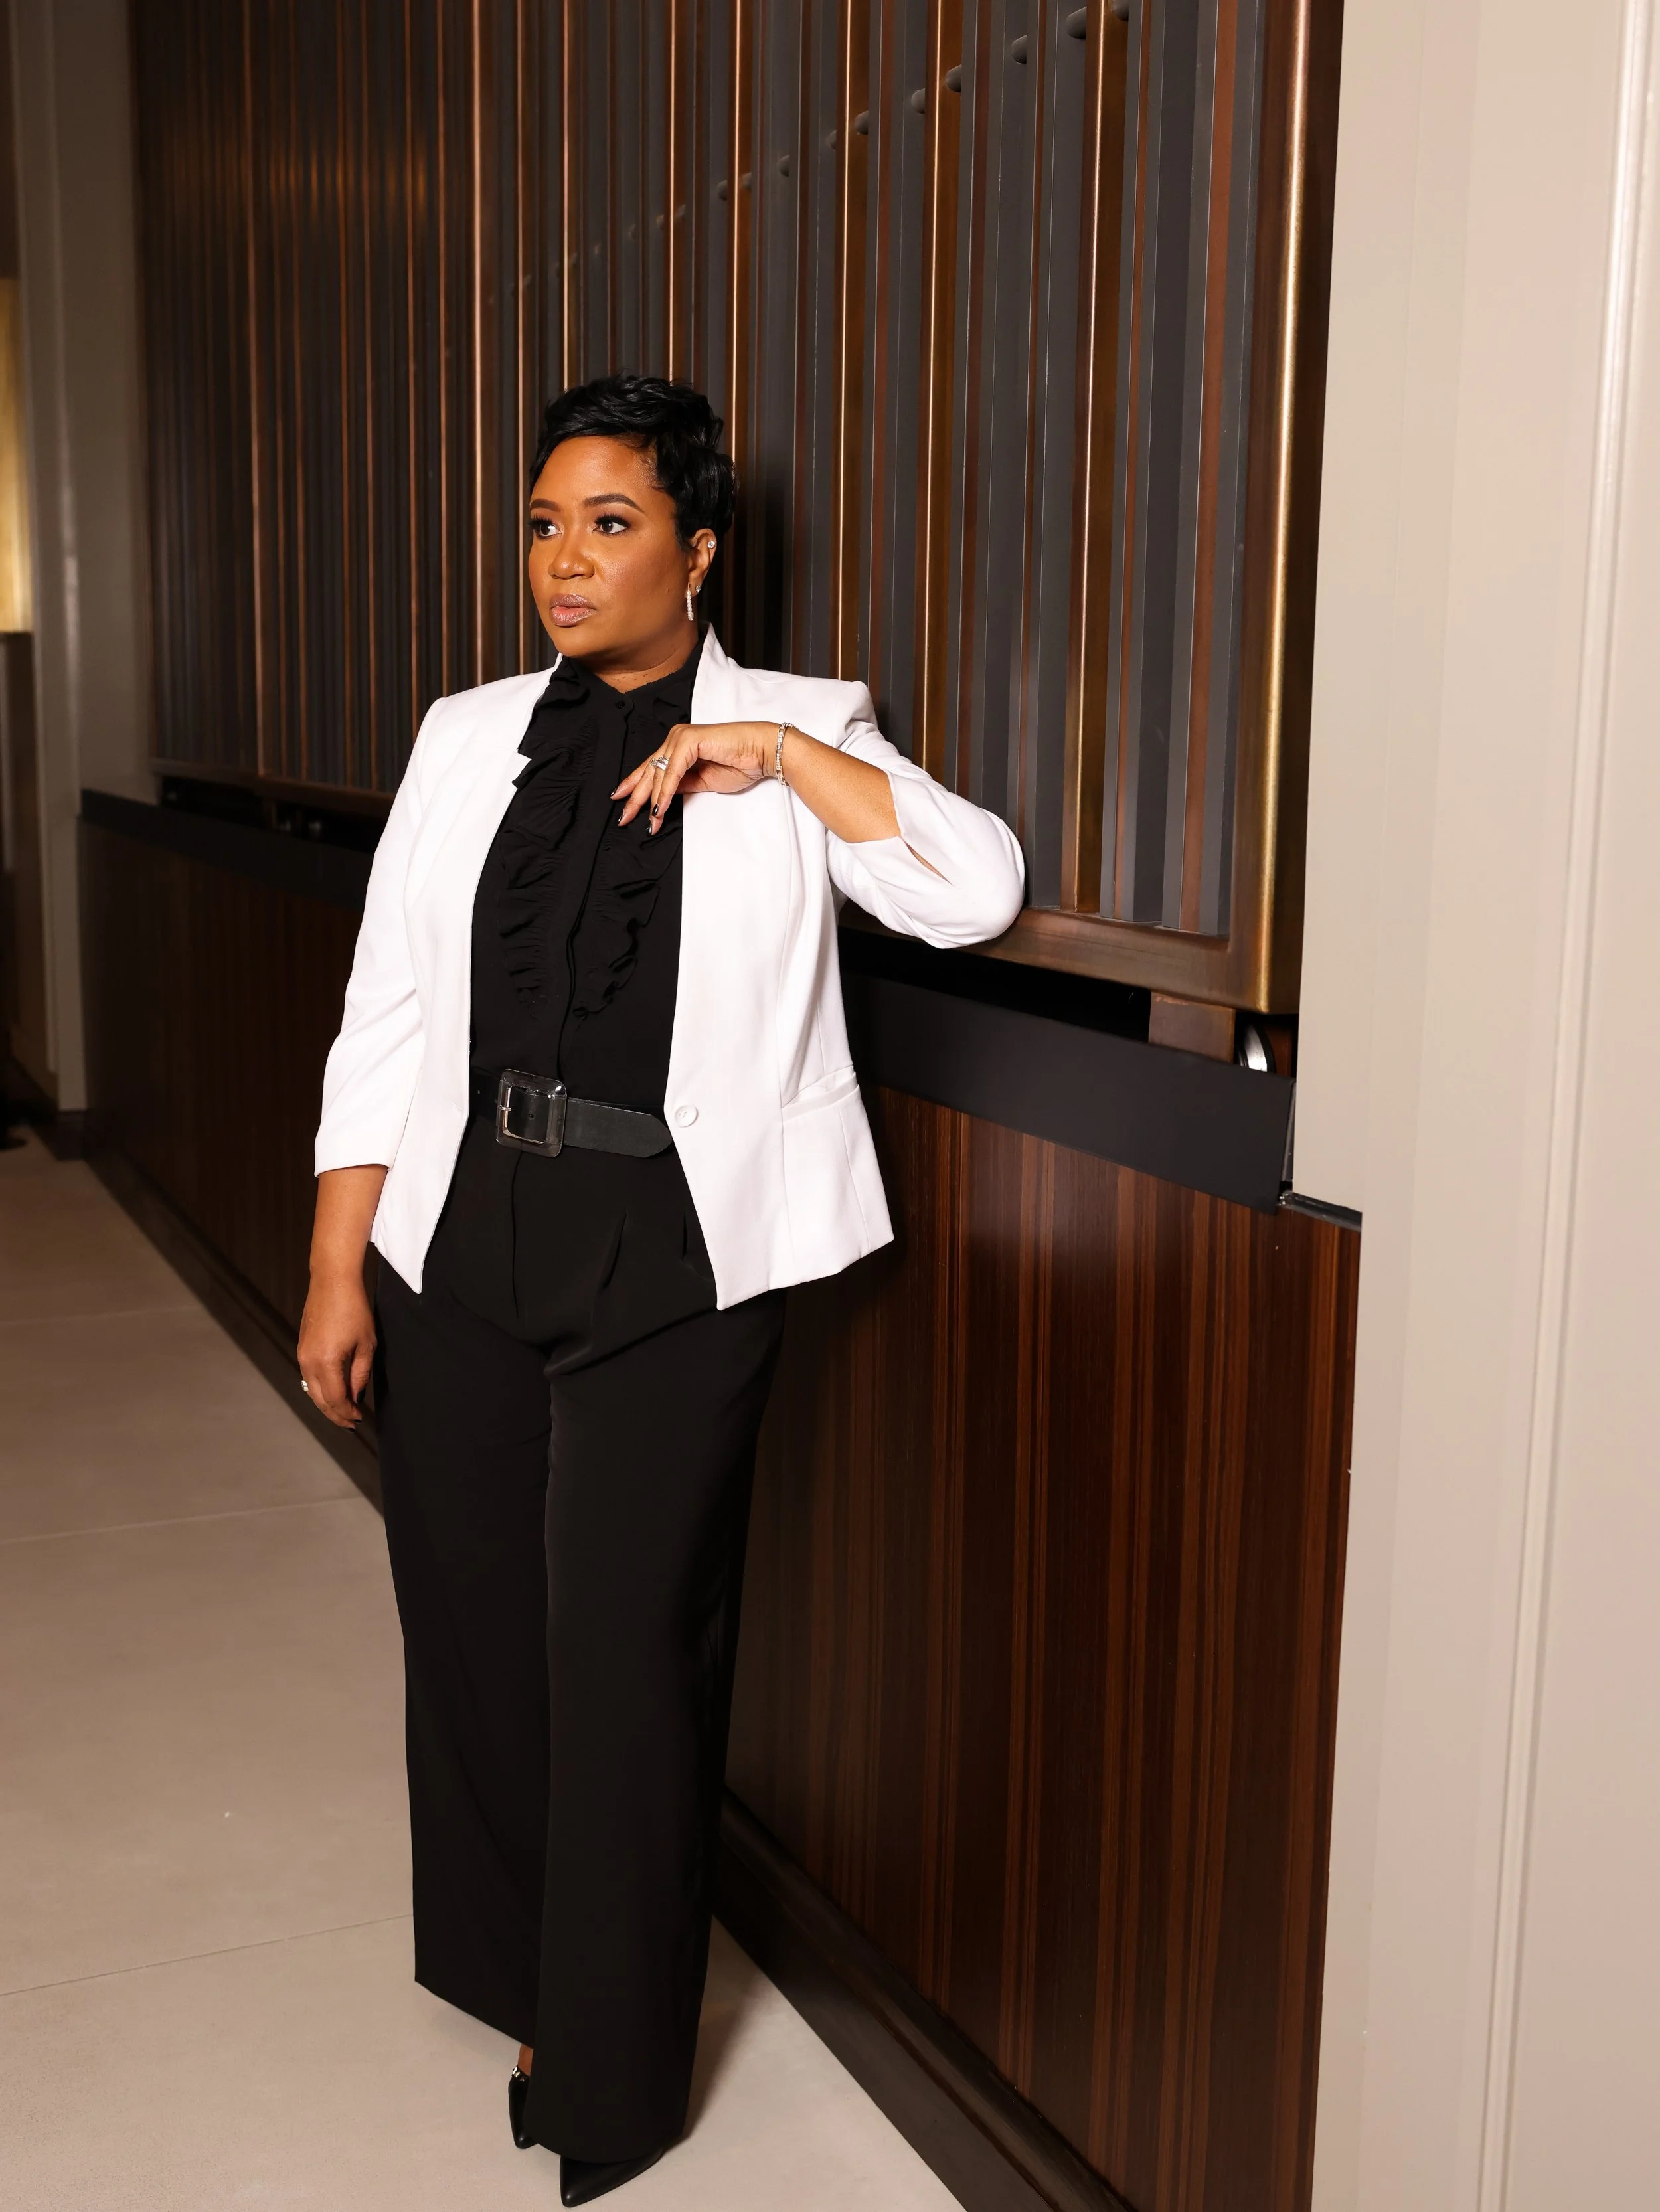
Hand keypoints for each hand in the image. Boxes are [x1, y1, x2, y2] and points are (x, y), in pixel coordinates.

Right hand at [297, 1269, 375, 1427]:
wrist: (332, 1281)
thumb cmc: (354, 1309)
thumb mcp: (366, 1344)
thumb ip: (360, 1374)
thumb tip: (356, 1396)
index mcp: (326, 1362)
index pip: (335, 1399)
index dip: (347, 1413)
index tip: (359, 1420)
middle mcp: (308, 1362)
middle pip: (319, 1400)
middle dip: (335, 1415)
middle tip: (350, 1424)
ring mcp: (302, 1355)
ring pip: (311, 1390)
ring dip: (326, 1404)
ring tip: (342, 1412)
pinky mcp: (301, 1348)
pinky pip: (308, 1377)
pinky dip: (319, 1389)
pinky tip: (332, 1392)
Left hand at [613, 720, 782, 831]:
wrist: (762, 753)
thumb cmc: (740, 763)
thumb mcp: (702, 781)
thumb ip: (681, 785)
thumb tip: (661, 796)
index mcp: (679, 746)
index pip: (651, 768)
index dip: (634, 785)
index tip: (621, 801)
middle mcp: (677, 738)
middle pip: (649, 770)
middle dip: (635, 797)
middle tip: (624, 817)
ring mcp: (681, 737)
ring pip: (658, 773)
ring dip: (651, 800)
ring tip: (647, 821)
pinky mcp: (689, 740)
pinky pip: (672, 771)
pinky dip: (665, 791)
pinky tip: (659, 808)